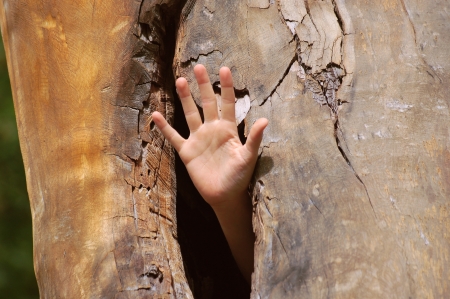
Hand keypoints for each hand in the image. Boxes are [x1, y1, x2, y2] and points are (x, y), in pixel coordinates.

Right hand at [152, 64, 267, 208]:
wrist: (224, 196)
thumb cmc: (239, 177)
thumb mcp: (248, 157)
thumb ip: (254, 138)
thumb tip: (265, 120)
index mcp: (228, 129)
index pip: (227, 103)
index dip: (226, 87)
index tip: (224, 69)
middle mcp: (212, 130)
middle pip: (207, 103)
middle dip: (203, 85)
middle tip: (198, 67)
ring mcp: (198, 139)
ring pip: (190, 114)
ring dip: (185, 99)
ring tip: (180, 81)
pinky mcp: (187, 152)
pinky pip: (174, 137)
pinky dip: (164, 127)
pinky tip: (156, 115)